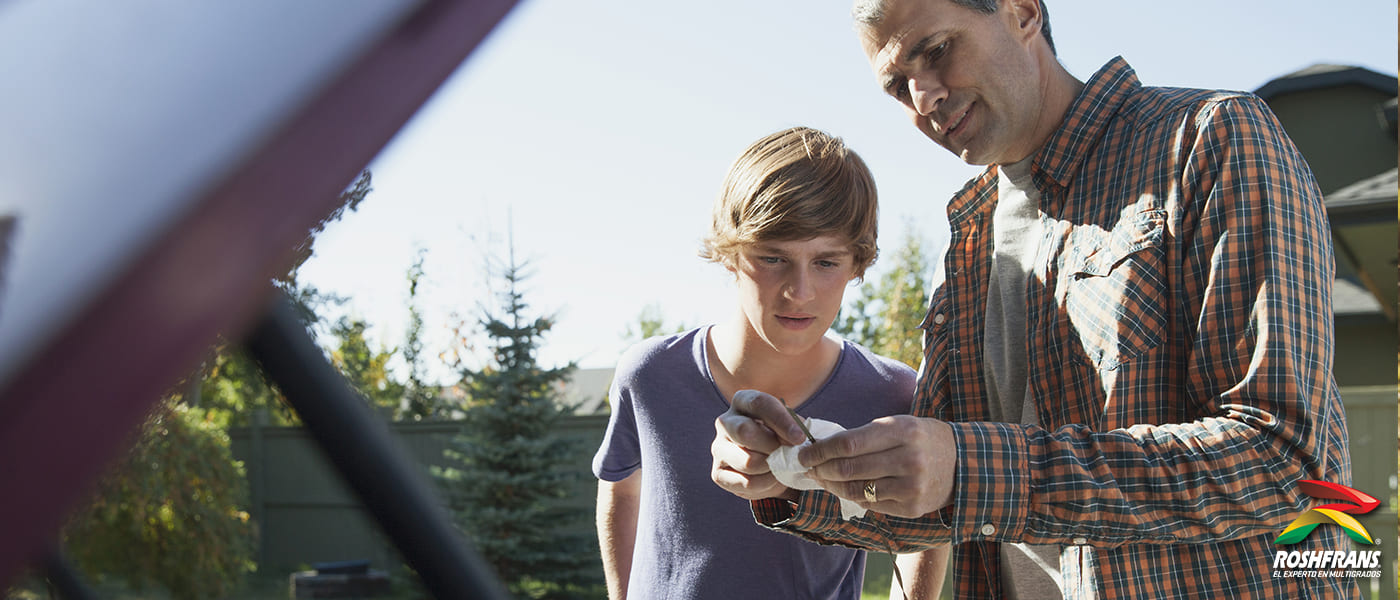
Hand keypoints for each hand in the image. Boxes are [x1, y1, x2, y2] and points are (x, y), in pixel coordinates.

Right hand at [710, 390, 807, 500]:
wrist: (772, 467)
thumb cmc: (781, 439)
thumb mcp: (790, 427)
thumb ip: (794, 428)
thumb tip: (797, 437)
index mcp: (742, 401)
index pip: (758, 403)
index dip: (781, 420)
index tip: (800, 438)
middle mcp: (725, 422)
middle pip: (744, 431)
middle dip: (772, 446)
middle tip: (790, 455)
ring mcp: (718, 448)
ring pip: (747, 461)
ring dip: (772, 468)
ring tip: (782, 467)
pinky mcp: (718, 473)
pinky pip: (746, 482)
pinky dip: (766, 484)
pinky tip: (773, 479)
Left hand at [800, 415, 955, 518]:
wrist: (962, 463)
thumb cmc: (921, 439)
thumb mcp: (899, 425)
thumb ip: (864, 436)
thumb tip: (823, 448)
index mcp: (902, 430)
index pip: (849, 443)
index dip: (821, 450)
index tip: (805, 453)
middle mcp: (907, 458)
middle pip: (849, 468)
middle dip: (822, 469)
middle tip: (809, 468)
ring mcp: (910, 486)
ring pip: (856, 490)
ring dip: (833, 486)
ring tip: (823, 479)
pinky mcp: (912, 507)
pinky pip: (872, 504)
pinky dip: (854, 496)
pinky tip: (847, 489)